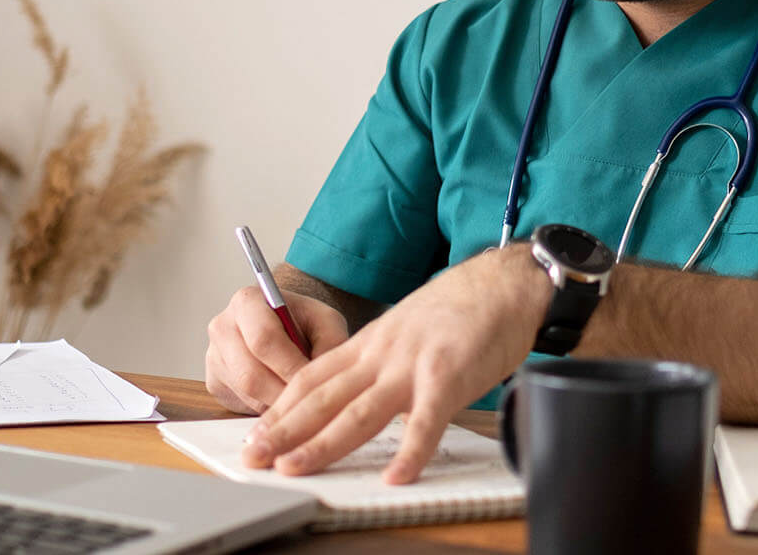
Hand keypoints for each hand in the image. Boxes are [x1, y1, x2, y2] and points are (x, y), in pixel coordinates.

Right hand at [205, 285, 349, 414]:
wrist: (283, 326)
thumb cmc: (304, 322)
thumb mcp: (325, 321)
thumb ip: (331, 342)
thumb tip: (325, 375)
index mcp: (247, 302)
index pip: (263, 339)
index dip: (290, 366)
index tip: (313, 383)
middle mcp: (223, 327)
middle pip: (250, 373)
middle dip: (283, 392)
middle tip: (309, 402)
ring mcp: (214, 356)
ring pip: (246, 393)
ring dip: (277, 403)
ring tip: (302, 401)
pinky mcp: (214, 381)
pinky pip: (241, 403)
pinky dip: (267, 408)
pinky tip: (285, 401)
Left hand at [238, 244, 548, 483]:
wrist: (504, 282)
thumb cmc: (460, 310)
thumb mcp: (404, 329)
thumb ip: (380, 362)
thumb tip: (359, 396)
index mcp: (370, 344)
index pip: (312, 378)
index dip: (280, 407)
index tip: (257, 433)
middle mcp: (382, 354)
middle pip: (322, 397)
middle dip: (283, 430)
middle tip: (252, 457)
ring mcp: (412, 364)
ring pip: (358, 411)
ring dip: (323, 444)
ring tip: (294, 469)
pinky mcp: (449, 375)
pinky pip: (426, 421)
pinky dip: (411, 451)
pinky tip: (396, 476)